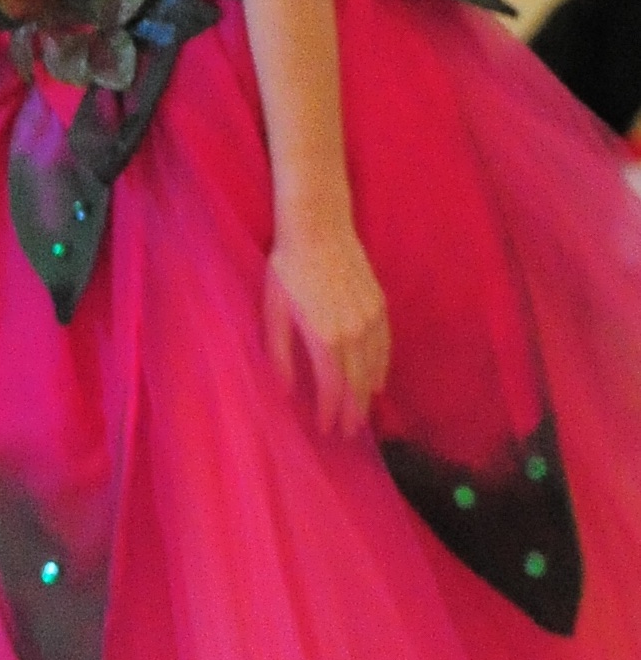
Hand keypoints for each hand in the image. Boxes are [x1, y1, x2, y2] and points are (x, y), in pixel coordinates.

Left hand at [264, 215, 388, 436]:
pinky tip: (376, 379)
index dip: (329, 412)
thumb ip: (280, 353)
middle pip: (357, 383)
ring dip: (368, 393)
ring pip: (375, 367)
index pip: (331, 387)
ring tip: (360, 414)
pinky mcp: (380, 304)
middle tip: (347, 432)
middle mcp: (354, 332)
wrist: (319, 227)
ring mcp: (371, 318)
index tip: (326, 429)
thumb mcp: (274, 311)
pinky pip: (386, 345)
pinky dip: (382, 366)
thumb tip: (284, 388)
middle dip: (352, 411)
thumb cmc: (287, 267)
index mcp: (325, 337)